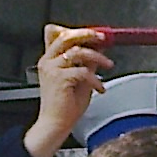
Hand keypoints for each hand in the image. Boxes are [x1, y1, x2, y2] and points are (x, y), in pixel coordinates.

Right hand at [25, 25, 111, 156]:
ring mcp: (52, 69)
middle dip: (87, 34)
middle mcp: (48, 62)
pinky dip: (95, 79)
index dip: (78, 32)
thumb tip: (98, 49)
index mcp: (50, 60)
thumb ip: (86, 63)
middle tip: (102, 37)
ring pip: (78, 52)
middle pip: (67, 37)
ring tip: (108, 65)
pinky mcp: (59, 78)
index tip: (95, 34)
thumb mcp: (80, 80)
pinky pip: (83, 71)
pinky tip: (100, 88)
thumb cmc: (65, 106)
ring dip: (97, 57)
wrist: (56, 124)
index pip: (60, 36)